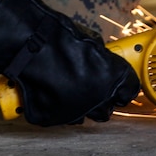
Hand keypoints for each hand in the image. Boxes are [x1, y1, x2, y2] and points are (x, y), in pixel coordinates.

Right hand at [0, 0, 139, 125]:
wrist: (26, 46)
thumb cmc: (57, 37)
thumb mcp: (89, 40)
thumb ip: (101, 56)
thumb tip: (104, 60)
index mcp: (112, 78)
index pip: (129, 89)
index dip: (124, 85)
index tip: (119, 82)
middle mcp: (99, 99)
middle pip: (108, 108)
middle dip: (102, 98)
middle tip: (92, 86)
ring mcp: (77, 111)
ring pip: (86, 114)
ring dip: (82, 104)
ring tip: (70, 89)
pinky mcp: (57, 118)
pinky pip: (63, 116)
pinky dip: (61, 107)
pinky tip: (55, 94)